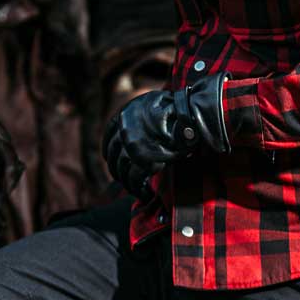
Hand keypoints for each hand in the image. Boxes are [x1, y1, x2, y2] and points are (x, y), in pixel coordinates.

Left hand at [103, 72, 230, 197]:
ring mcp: (131, 144)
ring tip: (135, 188)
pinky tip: (144, 193)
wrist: (190, 115)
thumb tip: (144, 132)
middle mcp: (125, 128)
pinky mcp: (142, 159)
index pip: (109, 134)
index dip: (108, 149)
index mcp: (126, 114)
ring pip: (122, 169)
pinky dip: (138, 188)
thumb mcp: (155, 106)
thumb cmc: (179, 110)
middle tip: (121, 177)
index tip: (109, 157)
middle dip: (116, 168)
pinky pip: (134, 178)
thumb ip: (144, 118)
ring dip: (127, 181)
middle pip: (113, 155)